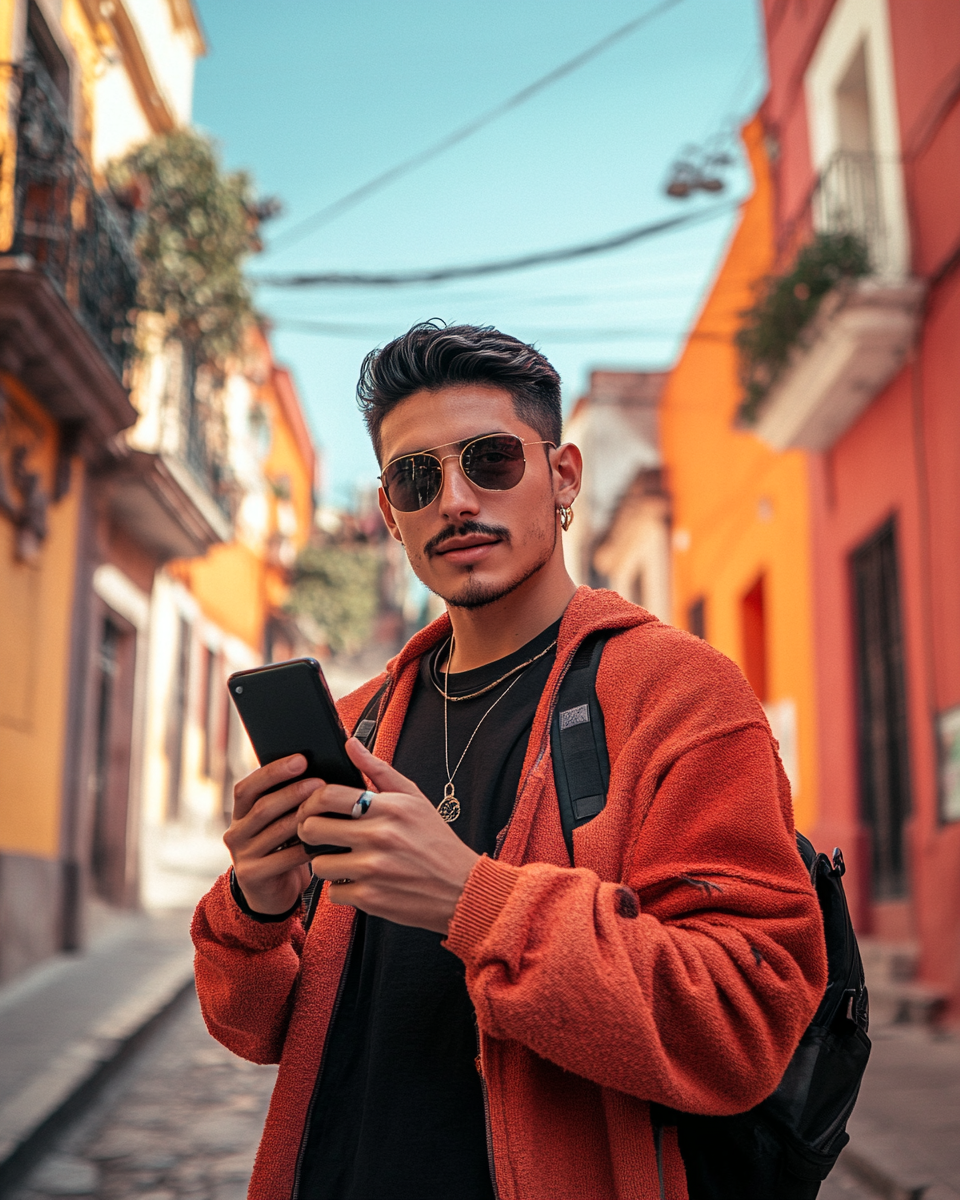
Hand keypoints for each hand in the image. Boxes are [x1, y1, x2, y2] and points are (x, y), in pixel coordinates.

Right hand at [223, 755, 315, 914]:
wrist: (272, 894)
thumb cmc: (283, 849)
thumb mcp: (278, 823)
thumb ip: (286, 802)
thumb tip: (317, 772)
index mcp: (239, 814)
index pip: (248, 787)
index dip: (273, 772)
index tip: (301, 759)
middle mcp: (236, 833)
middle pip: (263, 807)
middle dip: (293, 792)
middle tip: (319, 782)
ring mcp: (242, 856)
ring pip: (275, 831)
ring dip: (301, 817)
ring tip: (323, 808)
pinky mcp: (253, 876)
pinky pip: (283, 858)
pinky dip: (305, 848)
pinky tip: (324, 841)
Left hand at [297, 738, 479, 934]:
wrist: (461, 889)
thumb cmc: (436, 841)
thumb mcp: (413, 799)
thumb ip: (378, 770)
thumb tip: (350, 743)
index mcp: (388, 808)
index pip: (327, 796)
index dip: (311, 801)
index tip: (313, 808)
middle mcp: (379, 836)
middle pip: (313, 829)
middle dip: (311, 831)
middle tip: (320, 834)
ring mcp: (373, 869)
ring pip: (319, 864)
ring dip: (327, 863)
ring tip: (345, 859)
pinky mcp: (370, 898)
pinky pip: (332, 893)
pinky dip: (342, 889)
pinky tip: (359, 881)